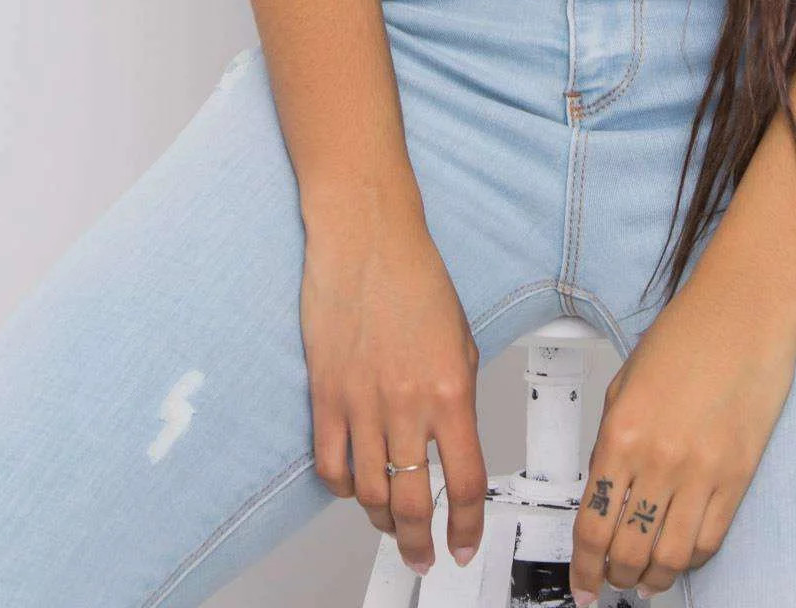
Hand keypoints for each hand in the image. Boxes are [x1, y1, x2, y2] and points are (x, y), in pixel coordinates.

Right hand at [300, 187, 487, 580]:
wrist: (367, 238)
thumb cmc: (413, 275)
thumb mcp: (461, 336)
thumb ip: (459, 392)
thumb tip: (455, 436)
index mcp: (451, 389)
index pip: (466, 482)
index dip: (469, 525)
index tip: (466, 542)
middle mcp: (407, 403)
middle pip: (414, 502)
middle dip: (420, 544)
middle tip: (423, 557)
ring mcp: (362, 403)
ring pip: (370, 493)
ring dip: (383, 521)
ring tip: (391, 526)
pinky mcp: (325, 395)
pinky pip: (330, 464)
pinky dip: (343, 488)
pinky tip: (354, 486)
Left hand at [569, 272, 795, 601]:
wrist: (743, 310)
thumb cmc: (687, 333)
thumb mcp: (625, 381)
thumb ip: (611, 438)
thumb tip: (604, 490)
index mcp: (621, 432)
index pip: (592, 524)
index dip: (583, 567)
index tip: (582, 585)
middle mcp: (659, 458)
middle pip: (628, 549)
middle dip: (614, 577)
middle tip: (610, 582)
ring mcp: (702, 470)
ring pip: (671, 557)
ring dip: (653, 579)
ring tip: (644, 580)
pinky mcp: (738, 474)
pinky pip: (710, 539)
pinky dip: (691, 559)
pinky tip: (681, 556)